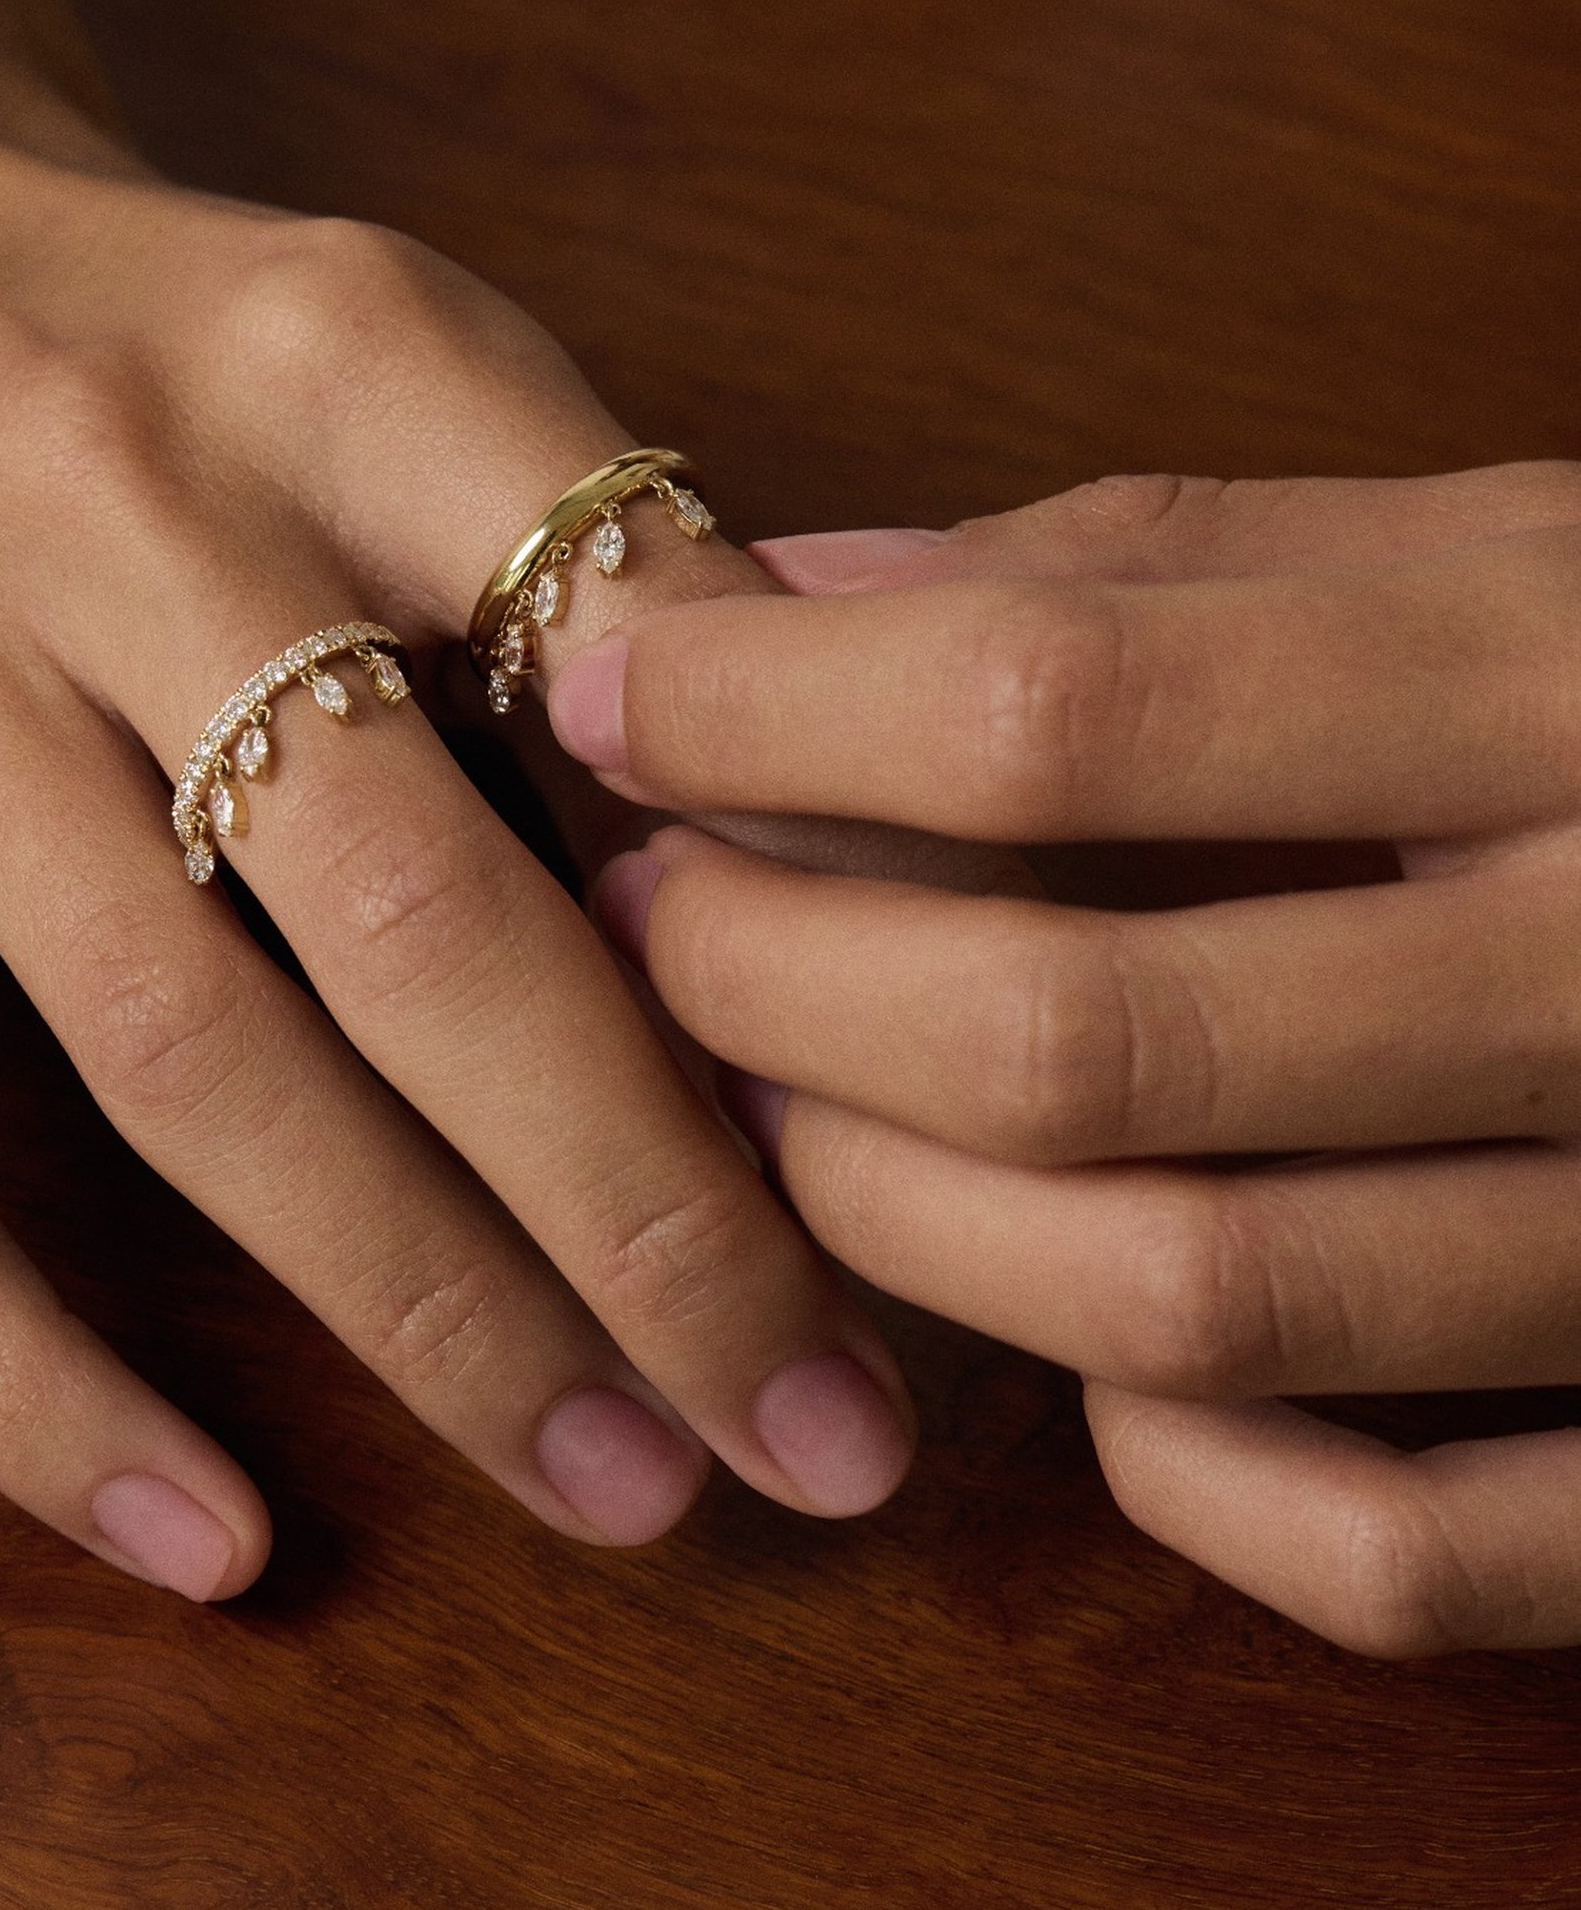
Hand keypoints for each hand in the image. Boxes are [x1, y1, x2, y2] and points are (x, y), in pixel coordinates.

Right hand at [0, 0, 921, 1597]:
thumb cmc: (172, 349)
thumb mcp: (415, 369)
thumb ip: (612, 596)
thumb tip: (844, 893)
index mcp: (339, 360)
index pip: (638, 672)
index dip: (800, 931)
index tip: (932, 1142)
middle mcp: (103, 505)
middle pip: (426, 925)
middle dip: (657, 1217)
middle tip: (825, 1428)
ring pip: (191, 1068)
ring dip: (436, 1322)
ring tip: (627, 1486)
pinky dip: (29, 1387)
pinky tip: (208, 1540)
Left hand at [550, 461, 1580, 1653]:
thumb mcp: (1483, 550)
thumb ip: (1155, 567)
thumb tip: (802, 594)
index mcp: (1573, 691)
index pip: (1065, 705)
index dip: (775, 709)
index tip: (618, 697)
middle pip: (1073, 1038)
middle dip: (777, 985)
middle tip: (654, 919)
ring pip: (1183, 1302)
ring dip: (900, 1216)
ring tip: (780, 1102)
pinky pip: (1390, 1553)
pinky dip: (1173, 1469)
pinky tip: (1075, 1347)